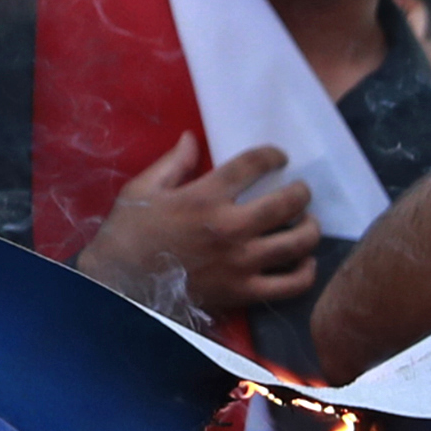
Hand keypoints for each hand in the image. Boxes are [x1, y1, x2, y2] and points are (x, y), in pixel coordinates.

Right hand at [79, 137, 317, 327]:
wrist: (119, 286)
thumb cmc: (128, 234)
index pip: (254, 165)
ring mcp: (240, 263)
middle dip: (302, 192)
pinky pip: (291, 284)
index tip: (279, 157)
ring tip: (307, 223)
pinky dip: (306, 272)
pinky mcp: (244, 292)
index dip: (273, 155)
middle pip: (288, 202)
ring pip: (298, 243)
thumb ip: (173, 163)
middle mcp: (230, 228)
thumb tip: (192, 138)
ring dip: (311, 228)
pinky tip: (304, 261)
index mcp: (205, 197)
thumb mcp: (142, 190)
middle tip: (300, 191)